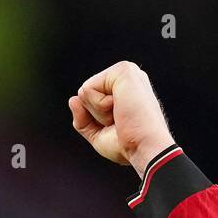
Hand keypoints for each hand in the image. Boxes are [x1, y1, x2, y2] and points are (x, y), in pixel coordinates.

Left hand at [69, 61, 175, 176]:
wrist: (144, 148)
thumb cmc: (127, 145)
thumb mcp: (98, 134)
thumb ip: (83, 118)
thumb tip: (72, 99)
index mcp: (124, 89)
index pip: (88, 100)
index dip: (94, 119)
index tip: (117, 125)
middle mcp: (126, 77)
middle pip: (84, 94)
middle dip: (94, 115)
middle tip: (119, 120)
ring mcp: (125, 71)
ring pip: (84, 91)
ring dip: (98, 112)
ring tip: (121, 115)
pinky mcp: (122, 70)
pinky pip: (87, 89)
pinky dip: (98, 106)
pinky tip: (120, 108)